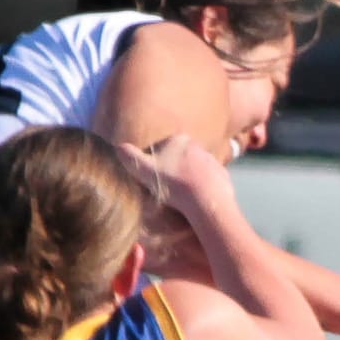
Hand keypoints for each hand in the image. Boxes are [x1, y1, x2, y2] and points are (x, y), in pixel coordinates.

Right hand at [118, 133, 234, 224]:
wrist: (206, 200)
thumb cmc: (174, 183)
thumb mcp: (144, 169)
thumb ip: (129, 157)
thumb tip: (118, 147)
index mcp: (178, 139)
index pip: (159, 149)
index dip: (152, 164)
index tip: (150, 179)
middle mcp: (197, 145)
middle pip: (177, 158)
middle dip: (170, 170)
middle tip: (164, 189)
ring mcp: (212, 160)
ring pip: (192, 169)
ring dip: (186, 179)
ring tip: (179, 197)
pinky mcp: (221, 175)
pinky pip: (206, 181)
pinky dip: (200, 188)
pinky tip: (194, 199)